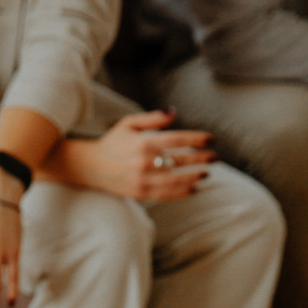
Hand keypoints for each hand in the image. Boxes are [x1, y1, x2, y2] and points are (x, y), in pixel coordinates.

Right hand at [65, 110, 215, 200]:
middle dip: (200, 159)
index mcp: (143, 142)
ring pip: (175, 180)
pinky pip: (165, 195)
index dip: (196, 139)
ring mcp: (142, 180)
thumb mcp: (129, 124)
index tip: (211, 139)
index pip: (177, 140)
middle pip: (179, 160)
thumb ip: (153, 119)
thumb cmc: (113, 142)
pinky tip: (193, 189)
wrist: (91, 166)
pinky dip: (181, 192)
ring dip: (193, 177)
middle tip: (215, 157)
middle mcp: (144, 162)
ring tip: (206, 174)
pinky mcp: (140, 193)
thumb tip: (174, 112)